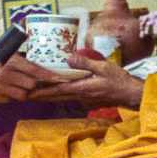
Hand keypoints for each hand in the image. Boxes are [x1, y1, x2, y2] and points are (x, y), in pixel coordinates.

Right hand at [0, 35, 54, 102]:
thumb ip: (11, 58)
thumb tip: (25, 61)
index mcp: (8, 62)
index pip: (34, 70)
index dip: (47, 75)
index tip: (57, 79)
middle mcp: (6, 77)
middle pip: (31, 85)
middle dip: (34, 83)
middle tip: (33, 80)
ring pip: (22, 95)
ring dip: (22, 91)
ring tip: (16, 84)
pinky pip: (9, 99)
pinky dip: (9, 96)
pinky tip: (3, 89)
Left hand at [29, 54, 143, 109]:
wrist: (131, 93)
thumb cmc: (119, 80)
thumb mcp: (103, 67)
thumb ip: (85, 63)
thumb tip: (68, 59)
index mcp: (82, 88)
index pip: (58, 91)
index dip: (42, 92)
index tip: (29, 93)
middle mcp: (81, 96)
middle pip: (56, 96)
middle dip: (41, 95)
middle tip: (26, 94)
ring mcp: (85, 98)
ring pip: (63, 97)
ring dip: (50, 94)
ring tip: (37, 91)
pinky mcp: (89, 98)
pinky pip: (71, 95)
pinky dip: (61, 93)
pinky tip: (58, 88)